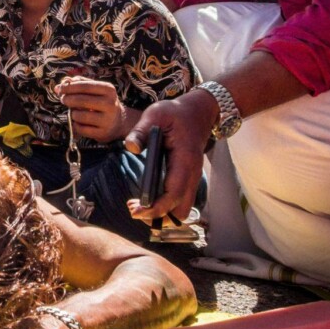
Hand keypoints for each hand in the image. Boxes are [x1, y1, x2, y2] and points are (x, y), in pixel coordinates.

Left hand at [56, 76, 138, 142]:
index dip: (69, 87)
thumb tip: (59, 85)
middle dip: (68, 99)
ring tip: (74, 112)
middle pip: (81, 101)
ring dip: (72, 113)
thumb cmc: (102, 102)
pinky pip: (81, 129)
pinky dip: (75, 125)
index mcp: (108, 90)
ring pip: (79, 116)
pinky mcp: (102, 133)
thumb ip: (79, 83)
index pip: (84, 86)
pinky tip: (78, 122)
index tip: (60, 89)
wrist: (119, 122)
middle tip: (63, 99)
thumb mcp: (95, 90)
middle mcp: (110, 104)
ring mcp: (107, 120)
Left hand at [124, 91, 217, 222]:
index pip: (174, 194)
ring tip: (137, 206)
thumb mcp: (155, 114)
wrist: (198, 111)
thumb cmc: (175, 113)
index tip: (135, 211)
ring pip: (182, 209)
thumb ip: (140, 131)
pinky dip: (165, 207)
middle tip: (134, 210)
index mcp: (185, 160)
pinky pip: (180, 201)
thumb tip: (131, 147)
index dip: (156, 207)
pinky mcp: (188, 179)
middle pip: (181, 211)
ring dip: (162, 214)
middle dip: (158, 217)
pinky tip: (146, 200)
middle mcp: (192, 174)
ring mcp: (192, 178)